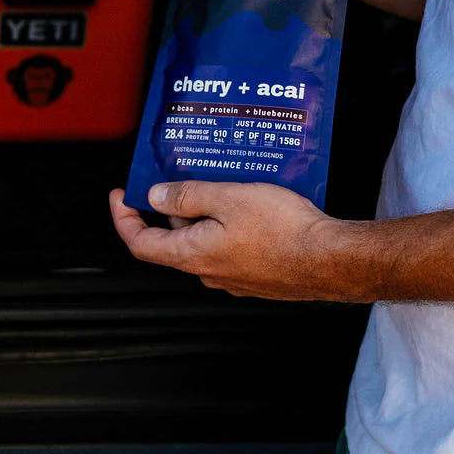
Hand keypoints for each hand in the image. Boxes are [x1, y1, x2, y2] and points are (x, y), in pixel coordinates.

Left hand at [109, 182, 356, 301]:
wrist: (331, 260)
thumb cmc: (284, 229)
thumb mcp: (228, 197)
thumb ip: (187, 195)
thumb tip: (156, 197)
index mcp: (194, 254)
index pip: (141, 243)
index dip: (125, 218)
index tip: (122, 196)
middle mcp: (209, 273)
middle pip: (174, 239)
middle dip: (173, 206)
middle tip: (182, 175)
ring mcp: (233, 278)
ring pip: (204, 241)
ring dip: (204, 214)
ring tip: (221, 183)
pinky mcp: (256, 276)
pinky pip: (229, 248)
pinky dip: (226, 225)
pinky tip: (247, 204)